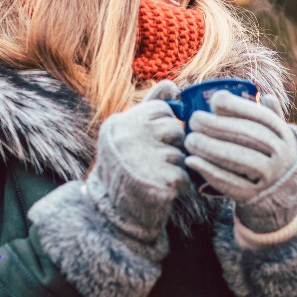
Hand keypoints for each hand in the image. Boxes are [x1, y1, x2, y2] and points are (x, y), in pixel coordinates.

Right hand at [87, 80, 189, 242]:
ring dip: (175, 168)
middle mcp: (129, 137)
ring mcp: (143, 159)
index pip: (162, 109)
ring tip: (154, 177)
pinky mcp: (159, 182)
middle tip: (153, 161)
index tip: (151, 141)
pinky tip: (162, 190)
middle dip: (172, 147)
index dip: (164, 127)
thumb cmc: (125, 167)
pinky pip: (185, 176)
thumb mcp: (130, 132)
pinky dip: (180, 186)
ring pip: (181, 154)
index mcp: (122, 123)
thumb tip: (172, 84)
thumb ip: (151, 106)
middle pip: (175, 130)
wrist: (111, 213)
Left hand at [184, 92, 296, 233]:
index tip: (215, 100)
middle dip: (218, 126)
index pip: (263, 117)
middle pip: (249, 136)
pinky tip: (192, 161)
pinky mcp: (255, 197)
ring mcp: (271, 178)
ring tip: (189, 140)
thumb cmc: (273, 160)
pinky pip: (231, 183)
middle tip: (194, 120)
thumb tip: (264, 95)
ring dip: (211, 148)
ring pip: (240, 159)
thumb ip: (271, 117)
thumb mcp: (278, 139)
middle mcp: (283, 156)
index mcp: (285, 136)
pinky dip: (209, 171)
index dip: (238, 107)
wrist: (283, 200)